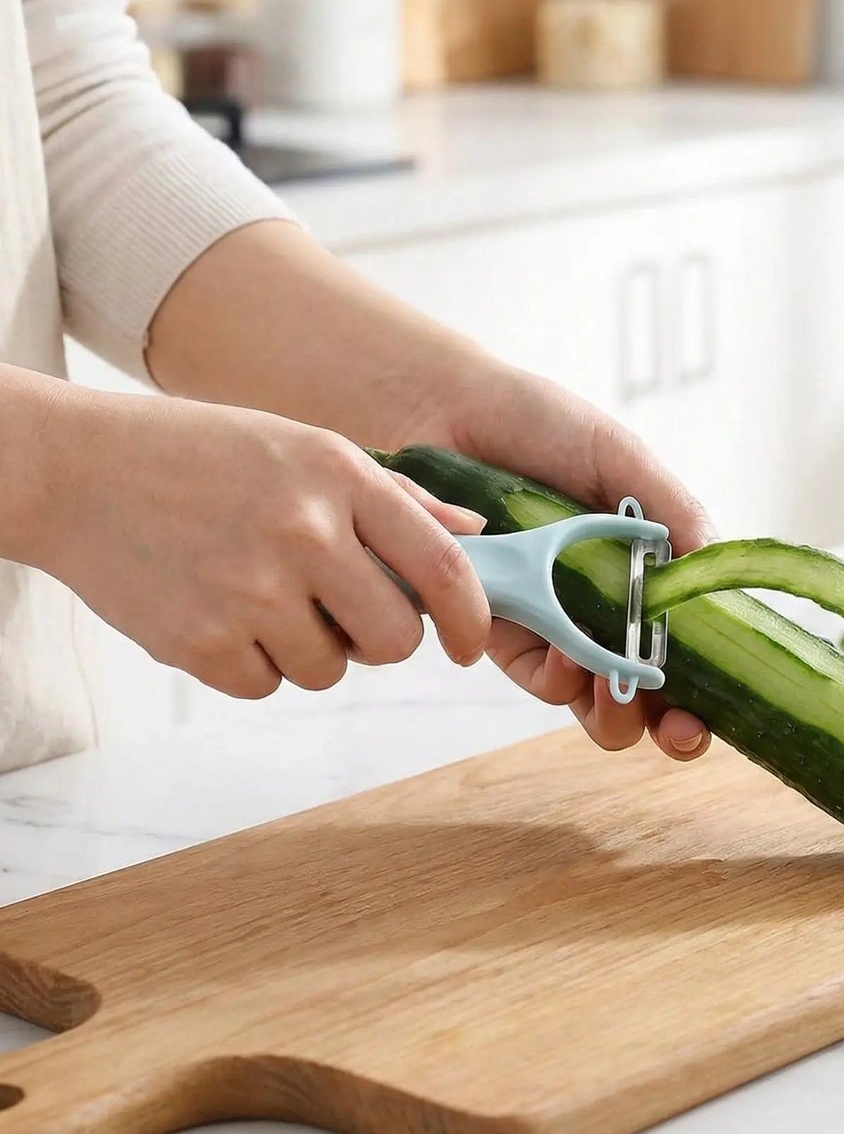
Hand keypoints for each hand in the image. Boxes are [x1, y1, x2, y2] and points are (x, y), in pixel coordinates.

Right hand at [28, 389, 490, 697]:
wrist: (77, 470)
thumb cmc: (205, 456)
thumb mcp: (307, 448)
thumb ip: (396, 497)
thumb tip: (476, 537)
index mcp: (340, 476)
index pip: (443, 568)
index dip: (472, 619)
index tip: (470, 644)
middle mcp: (303, 533)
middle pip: (394, 640)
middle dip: (381, 640)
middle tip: (345, 613)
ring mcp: (249, 591)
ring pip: (329, 671)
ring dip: (311, 649)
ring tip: (263, 594)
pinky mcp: (200, 642)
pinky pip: (265, 685)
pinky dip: (253, 663)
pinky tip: (220, 610)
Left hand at [408, 360, 714, 761]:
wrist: (442, 411)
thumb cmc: (532, 423)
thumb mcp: (616, 455)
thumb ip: (669, 507)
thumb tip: (713, 557)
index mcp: (647, 566)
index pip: (690, 642)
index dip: (706, 691)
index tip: (709, 712)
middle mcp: (607, 603)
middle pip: (649, 691)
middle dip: (665, 724)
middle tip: (673, 723)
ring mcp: (556, 620)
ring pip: (593, 700)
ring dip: (613, 708)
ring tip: (612, 680)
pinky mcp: (503, 626)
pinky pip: (539, 675)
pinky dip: (560, 677)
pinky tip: (568, 653)